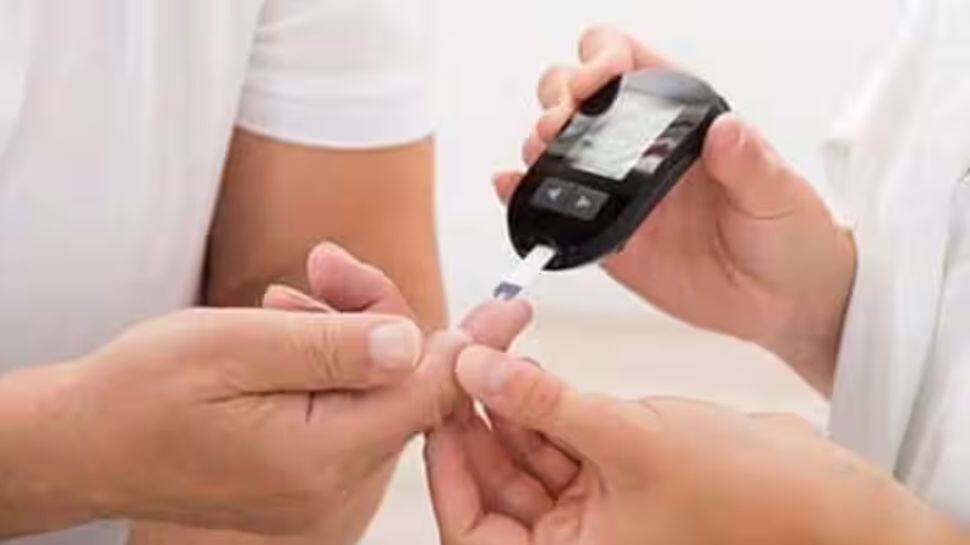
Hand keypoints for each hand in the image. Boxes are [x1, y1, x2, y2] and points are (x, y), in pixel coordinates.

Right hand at [127, 242, 534, 544]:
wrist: (84, 442)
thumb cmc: (138, 394)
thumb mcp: (232, 346)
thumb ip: (331, 345)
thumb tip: (415, 342)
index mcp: (319, 457)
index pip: (425, 394)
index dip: (469, 344)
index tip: (511, 307)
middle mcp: (331, 487)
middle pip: (400, 385)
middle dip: (374, 316)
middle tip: (325, 268)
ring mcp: (320, 489)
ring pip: (373, 391)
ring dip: (343, 333)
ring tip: (285, 301)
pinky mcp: (307, 478)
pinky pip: (346, 410)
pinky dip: (329, 363)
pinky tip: (291, 329)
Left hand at [426, 347, 966, 544]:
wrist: (819, 491)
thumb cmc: (743, 495)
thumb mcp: (629, 441)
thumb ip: (545, 405)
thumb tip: (473, 367)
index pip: (471, 522)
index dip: (446, 459)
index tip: (435, 397)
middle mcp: (572, 541)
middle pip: (491, 480)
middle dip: (474, 416)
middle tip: (458, 357)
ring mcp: (590, 508)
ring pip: (521, 453)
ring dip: (505, 402)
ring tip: (490, 348)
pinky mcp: (611, 473)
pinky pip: (556, 436)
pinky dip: (540, 402)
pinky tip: (525, 364)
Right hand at [496, 27, 855, 392]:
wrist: (784, 304)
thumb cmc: (792, 236)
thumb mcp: (781, 194)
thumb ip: (751, 163)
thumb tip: (726, 131)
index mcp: (683, 122)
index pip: (630, 63)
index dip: (602, 58)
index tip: (595, 82)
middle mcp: (643, 150)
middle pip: (577, 97)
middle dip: (558, 97)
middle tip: (561, 124)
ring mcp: (620, 192)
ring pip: (559, 147)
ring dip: (538, 141)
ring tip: (540, 154)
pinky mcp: (608, 236)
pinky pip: (558, 211)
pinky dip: (525, 196)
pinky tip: (512, 188)